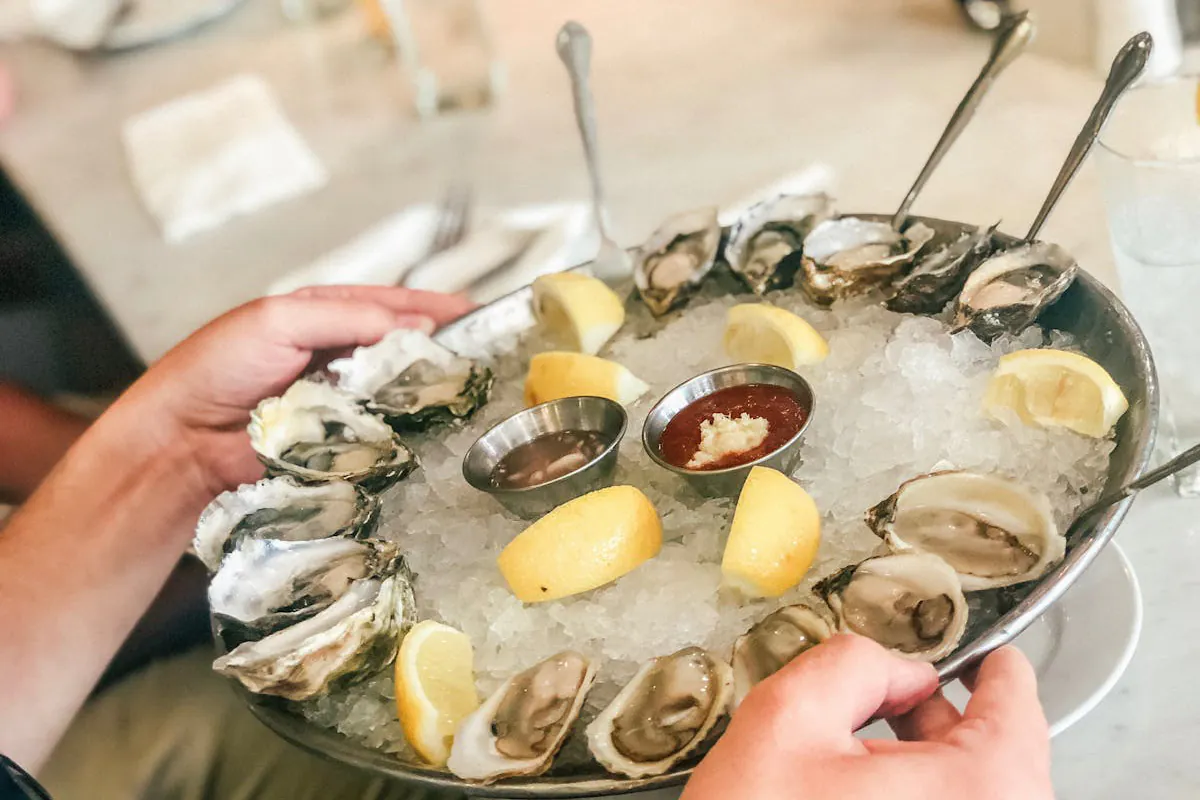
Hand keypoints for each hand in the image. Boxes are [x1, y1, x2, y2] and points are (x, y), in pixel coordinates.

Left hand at [117, 285, 472, 496]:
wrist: (183, 441)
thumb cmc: (217, 368)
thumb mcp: (280, 320)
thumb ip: (350, 317)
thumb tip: (419, 328)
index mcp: (326, 315)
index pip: (395, 304)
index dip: (439, 309)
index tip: (483, 314)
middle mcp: (342, 357)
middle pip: (408, 350)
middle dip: (448, 351)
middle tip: (494, 358)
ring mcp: (346, 403)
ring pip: (404, 394)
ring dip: (436, 393)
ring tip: (481, 393)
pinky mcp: (345, 445)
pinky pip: (389, 435)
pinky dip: (413, 432)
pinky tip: (443, 431)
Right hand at [682, 635, 1051, 799]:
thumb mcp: (788, 717)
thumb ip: (855, 665)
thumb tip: (897, 670)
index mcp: (978, 790)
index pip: (1016, 706)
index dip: (990, 669)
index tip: (977, 658)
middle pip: (996, 757)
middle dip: (942, 721)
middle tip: (897, 699)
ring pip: (968, 795)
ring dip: (926, 768)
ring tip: (865, 755)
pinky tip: (863, 797)